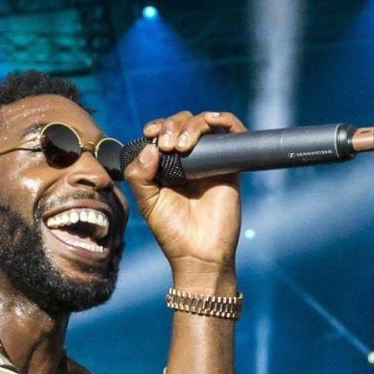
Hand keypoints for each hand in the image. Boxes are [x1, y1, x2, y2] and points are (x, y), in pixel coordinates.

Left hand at [125, 109, 244, 278]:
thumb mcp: (147, 201)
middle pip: (185, 122)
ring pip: (206, 123)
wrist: (198, 253)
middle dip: (173, 125)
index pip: (165, 131)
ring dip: (192, 124)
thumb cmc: (172, 231)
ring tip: (181, 145)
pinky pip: (234, 133)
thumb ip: (139, 175)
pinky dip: (224, 119)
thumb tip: (150, 148)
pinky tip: (211, 122)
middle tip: (167, 145)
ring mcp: (211, 161)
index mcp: (168, 165)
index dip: (158, 125)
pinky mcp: (231, 166)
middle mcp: (191, 159)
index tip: (151, 133)